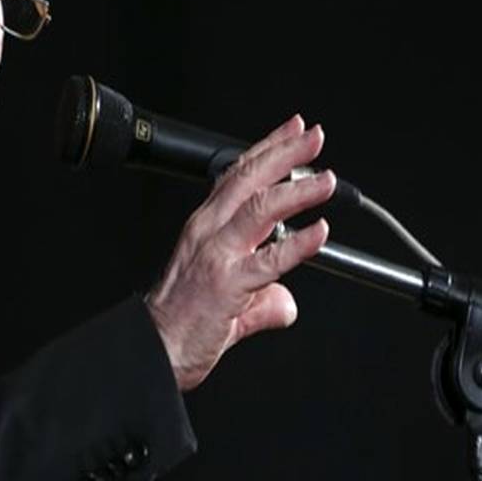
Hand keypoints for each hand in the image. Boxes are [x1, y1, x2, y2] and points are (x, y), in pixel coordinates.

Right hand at [145, 115, 334, 390]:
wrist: (154, 350)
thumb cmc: (180, 322)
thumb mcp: (227, 299)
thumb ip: (261, 296)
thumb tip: (285, 303)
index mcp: (205, 225)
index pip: (237, 175)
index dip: (267, 148)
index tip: (292, 131)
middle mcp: (208, 231)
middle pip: (249, 179)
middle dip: (284, 153)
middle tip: (313, 135)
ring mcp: (216, 255)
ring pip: (260, 210)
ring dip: (297, 191)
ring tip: (326, 180)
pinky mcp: (227, 284)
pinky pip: (269, 260)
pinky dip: (298, 244)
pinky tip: (321, 232)